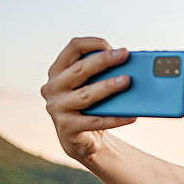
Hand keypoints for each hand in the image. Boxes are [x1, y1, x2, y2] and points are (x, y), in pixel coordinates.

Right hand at [41, 37, 135, 162]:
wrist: (82, 139)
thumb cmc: (90, 106)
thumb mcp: (90, 86)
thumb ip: (101, 74)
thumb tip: (129, 65)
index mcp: (58, 71)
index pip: (73, 48)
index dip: (93, 43)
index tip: (112, 46)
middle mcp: (53, 87)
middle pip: (79, 69)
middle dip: (103, 60)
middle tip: (125, 54)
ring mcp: (57, 108)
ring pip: (86, 95)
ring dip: (108, 86)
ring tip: (127, 81)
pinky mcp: (67, 127)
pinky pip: (95, 121)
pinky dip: (115, 118)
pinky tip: (131, 115)